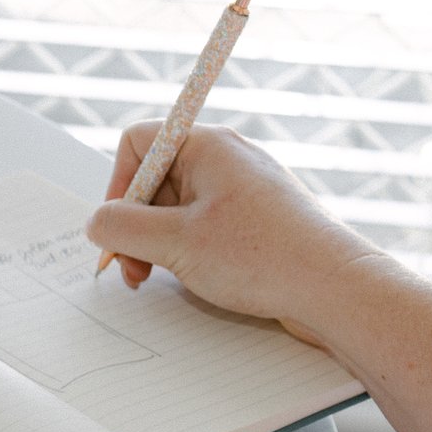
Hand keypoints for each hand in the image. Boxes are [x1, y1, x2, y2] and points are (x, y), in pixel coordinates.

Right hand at [86, 122, 389, 347]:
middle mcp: (226, 159)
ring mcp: (243, 189)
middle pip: (154, 179)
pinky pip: (203, 225)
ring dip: (158, 243)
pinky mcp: (256, 219)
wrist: (335, 288)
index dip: (118, 185)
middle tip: (133, 269)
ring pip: (176, 207)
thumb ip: (122, 227)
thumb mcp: (174, 243)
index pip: (138, 142)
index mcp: (208, 147)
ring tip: (160, 279)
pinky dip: (187, 250)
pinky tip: (195, 278)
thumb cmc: (265, 257)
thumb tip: (96, 222)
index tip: (117, 228)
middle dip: (136, 225)